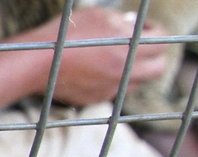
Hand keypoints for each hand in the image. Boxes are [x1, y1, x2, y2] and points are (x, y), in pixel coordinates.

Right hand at [33, 7, 169, 106]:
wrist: (36, 63)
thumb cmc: (66, 33)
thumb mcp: (99, 16)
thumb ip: (122, 21)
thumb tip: (132, 25)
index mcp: (128, 47)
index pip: (161, 40)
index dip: (154, 30)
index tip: (143, 27)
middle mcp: (124, 71)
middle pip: (158, 68)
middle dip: (153, 55)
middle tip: (140, 46)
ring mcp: (110, 88)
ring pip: (136, 82)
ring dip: (133, 70)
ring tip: (116, 58)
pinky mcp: (95, 98)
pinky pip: (113, 90)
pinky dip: (111, 80)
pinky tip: (95, 69)